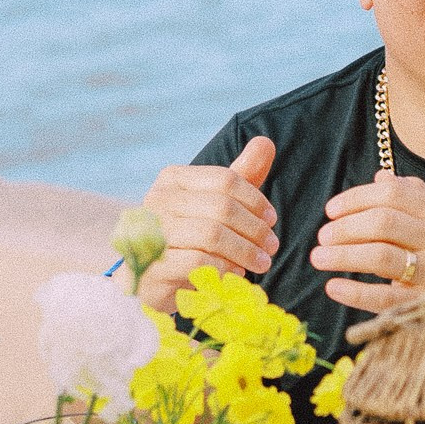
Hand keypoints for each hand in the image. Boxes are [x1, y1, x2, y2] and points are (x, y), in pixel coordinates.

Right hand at [136, 135, 277, 310]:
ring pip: (212, 234)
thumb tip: (265, 142)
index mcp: (173, 179)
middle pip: (221, 207)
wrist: (154, 281)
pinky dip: (226, 269)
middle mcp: (158, 201)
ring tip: (261, 263)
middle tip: (272, 247)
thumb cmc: (190, 238)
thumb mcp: (217, 204)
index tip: (271, 220)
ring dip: (245, 251)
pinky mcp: (153, 266)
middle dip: (254, 229)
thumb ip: (241, 175)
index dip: (255, 200)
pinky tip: (237, 274)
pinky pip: (199, 262)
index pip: (225, 180)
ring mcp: (152, 233)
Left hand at [310, 171, 424, 313]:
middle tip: (322, 235)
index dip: (356, 198)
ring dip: (342, 255)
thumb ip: (417, 197)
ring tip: (317, 257)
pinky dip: (355, 293)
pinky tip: (333, 287)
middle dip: (345, 227)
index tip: (331, 210)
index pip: (393, 194)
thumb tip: (380, 178)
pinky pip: (385, 298)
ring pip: (380, 257)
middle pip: (383, 222)